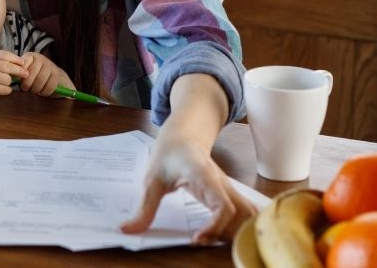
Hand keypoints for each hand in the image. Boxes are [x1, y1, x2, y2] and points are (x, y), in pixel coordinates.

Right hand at [0, 50, 26, 97]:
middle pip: (9, 67)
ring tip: (5, 82)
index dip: (17, 59)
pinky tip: (3, 89)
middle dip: (20, 71)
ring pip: (8, 79)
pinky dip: (7, 90)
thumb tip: (20, 63)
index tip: (23, 63)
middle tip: (25, 74)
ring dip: (9, 82)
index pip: (6, 55)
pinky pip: (5, 89)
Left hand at [17, 52, 72, 96]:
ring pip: (39, 80)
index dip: (19, 76)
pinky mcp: (57, 74)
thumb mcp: (26, 74)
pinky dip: (45, 92)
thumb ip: (19, 74)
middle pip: (29, 74)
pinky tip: (44, 92)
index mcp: (30, 56)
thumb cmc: (37, 77)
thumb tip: (12, 79)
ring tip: (35, 90)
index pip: (21, 65)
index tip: (20, 82)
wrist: (57, 79)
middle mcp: (40, 58)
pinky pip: (49, 86)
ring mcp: (50, 65)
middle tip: (26, 89)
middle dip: (27, 85)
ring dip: (36, 89)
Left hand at [120, 132, 257, 243]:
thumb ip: (144, 208)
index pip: (223, 207)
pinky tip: (220, 234)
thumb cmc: (168, 154)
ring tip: (211, 239)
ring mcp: (228, 189)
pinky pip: (244, 212)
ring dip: (236, 231)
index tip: (196, 238)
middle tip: (202, 241)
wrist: (183, 136)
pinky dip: (239, 226)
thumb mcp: (151, 180)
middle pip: (243, 215)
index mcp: (204, 177)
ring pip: (248, 214)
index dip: (214, 227)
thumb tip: (127, 229)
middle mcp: (222, 184)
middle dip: (228, 234)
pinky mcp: (228, 194)